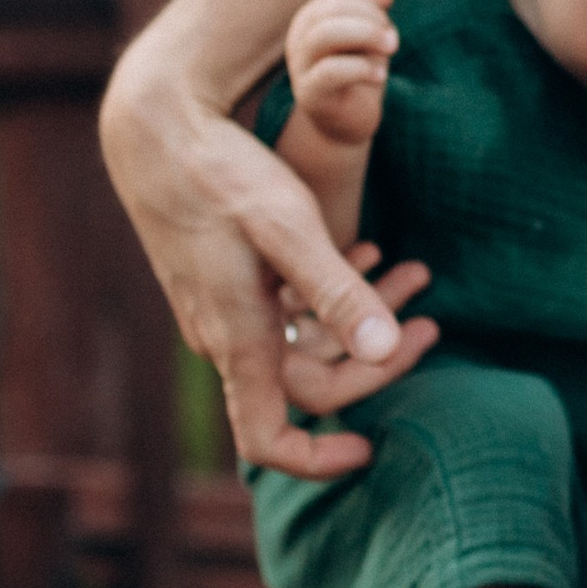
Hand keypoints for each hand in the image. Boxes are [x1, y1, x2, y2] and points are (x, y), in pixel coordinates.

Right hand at [100, 43, 428, 475]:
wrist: (154, 128)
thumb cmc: (219, 174)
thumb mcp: (288, 228)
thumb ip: (338, 292)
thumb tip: (387, 350)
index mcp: (239, 340)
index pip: (268, 439)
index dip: (317, 460)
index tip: (369, 450)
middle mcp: (227, 336)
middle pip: (309, 383)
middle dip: (376, 359)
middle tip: (432, 325)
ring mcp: (223, 309)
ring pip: (305, 337)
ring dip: (364, 314)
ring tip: (417, 272)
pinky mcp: (225, 279)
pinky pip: (285, 308)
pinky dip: (331, 291)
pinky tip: (367, 250)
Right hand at [285, 0, 397, 148]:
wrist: (347, 123)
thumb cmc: (359, 73)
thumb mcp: (370, 36)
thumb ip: (374, 7)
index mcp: (312, 19)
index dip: (370, 3)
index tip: (387, 24)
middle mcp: (299, 39)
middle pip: (330, 10)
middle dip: (370, 18)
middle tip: (393, 41)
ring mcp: (300, 67)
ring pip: (323, 35)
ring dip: (366, 35)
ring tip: (391, 49)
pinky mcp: (309, 95)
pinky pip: (330, 72)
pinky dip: (361, 68)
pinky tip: (380, 76)